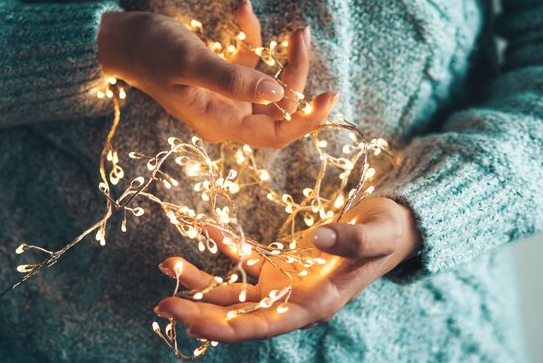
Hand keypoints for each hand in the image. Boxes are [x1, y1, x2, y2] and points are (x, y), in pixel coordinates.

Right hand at [97, 0, 336, 147]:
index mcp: (221, 124)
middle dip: (295, 72)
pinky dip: (252, 37)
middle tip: (301, 35)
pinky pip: (250, 61)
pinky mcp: (224, 78)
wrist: (124, 41)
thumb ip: (233, 79)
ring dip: (283, 55)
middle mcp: (228, 116)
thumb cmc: (151, 53)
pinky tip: (243, 10)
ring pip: (271, 83)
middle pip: (279, 105)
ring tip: (293, 27)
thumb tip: (278, 93)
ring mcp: (227, 97)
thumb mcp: (191, 64)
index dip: (305, 120)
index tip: (328, 96)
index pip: (275, 134)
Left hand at [154, 197, 420, 341]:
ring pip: (236, 289)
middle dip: (200, 310)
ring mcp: (286, 284)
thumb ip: (351, 240)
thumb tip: (318, 238)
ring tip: (168, 263)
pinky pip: (247, 259)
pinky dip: (226, 246)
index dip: (226, 328)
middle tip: (161, 303)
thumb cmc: (389, 233)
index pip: (264, 325)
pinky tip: (205, 228)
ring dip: (202, 279)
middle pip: (240, 313)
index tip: (191, 324)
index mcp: (316, 303)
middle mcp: (296, 300)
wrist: (393, 226)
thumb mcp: (377, 234)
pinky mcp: (283, 265)